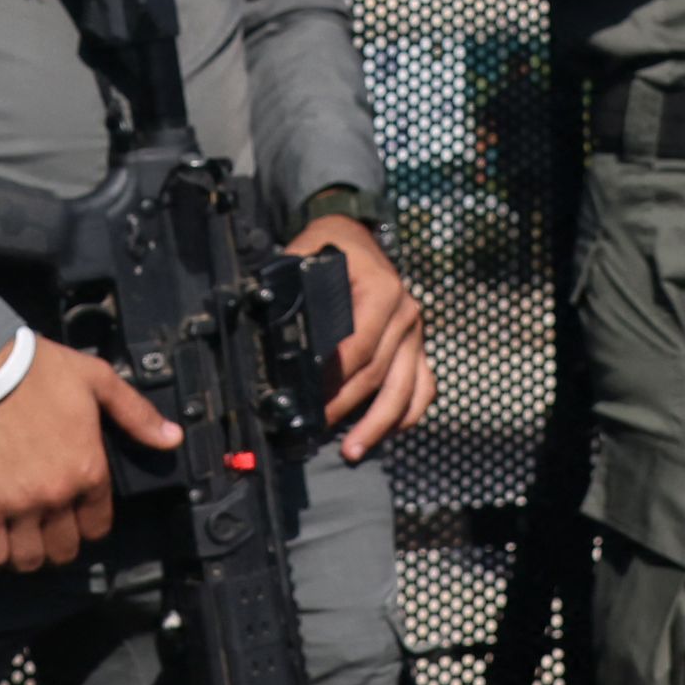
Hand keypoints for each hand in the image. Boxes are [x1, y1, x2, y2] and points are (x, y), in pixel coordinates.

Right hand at [0, 337, 176, 575]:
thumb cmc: (36, 370)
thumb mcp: (97, 380)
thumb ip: (136, 414)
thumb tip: (172, 438)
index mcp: (88, 468)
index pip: (98, 526)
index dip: (87, 524)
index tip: (74, 518)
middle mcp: (57, 494)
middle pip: (64, 549)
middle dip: (57, 545)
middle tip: (44, 533)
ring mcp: (18, 504)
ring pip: (28, 559)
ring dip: (26, 556)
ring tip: (18, 544)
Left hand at [300, 218, 437, 459]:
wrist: (358, 233)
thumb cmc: (331, 246)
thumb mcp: (306, 252)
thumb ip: (288, 280)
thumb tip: (262, 308)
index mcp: (382, 291)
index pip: (361, 347)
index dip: (336, 381)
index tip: (313, 404)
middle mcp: (405, 314)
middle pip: (379, 374)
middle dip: (348, 409)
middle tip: (319, 431)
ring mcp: (416, 334)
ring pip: (405, 391)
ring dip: (379, 425)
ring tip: (353, 450)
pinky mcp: (418, 347)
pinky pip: (422, 388)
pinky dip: (407, 415)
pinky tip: (387, 433)